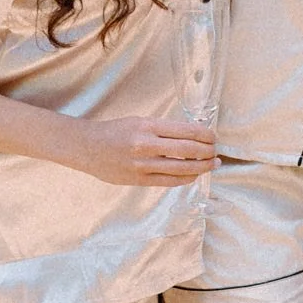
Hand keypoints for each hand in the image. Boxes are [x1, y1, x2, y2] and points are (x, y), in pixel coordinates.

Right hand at [61, 115, 217, 185]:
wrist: (85, 147)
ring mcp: (141, 164)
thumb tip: (194, 135)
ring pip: (181, 168)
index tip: (214, 137)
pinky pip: (168, 181)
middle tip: (217, 152)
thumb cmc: (115, 131)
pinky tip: (194, 175)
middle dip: (208, 151)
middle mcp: (146, 145)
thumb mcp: (140, 121)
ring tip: (213, 165)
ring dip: (202, 167)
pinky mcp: (137, 180)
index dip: (206, 135)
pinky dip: (185, 178)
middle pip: (188, 150)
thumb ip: (164, 129)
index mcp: (148, 126)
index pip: (187, 130)